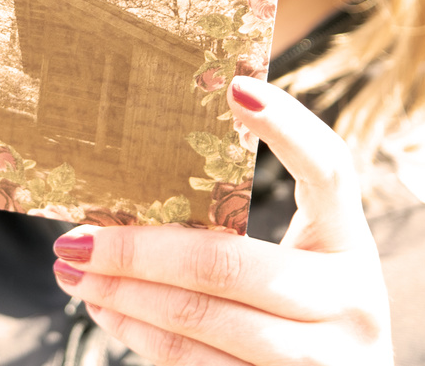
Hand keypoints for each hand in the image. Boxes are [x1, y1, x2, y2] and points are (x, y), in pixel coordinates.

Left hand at [51, 76, 391, 364]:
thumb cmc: (312, 313)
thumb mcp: (307, 265)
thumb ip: (247, 231)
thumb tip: (137, 192)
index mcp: (351, 243)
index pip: (329, 168)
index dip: (288, 126)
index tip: (235, 87)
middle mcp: (349, 300)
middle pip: (226, 262)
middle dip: (137, 249)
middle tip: (76, 236)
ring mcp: (322, 358)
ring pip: (201, 317)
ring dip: (124, 293)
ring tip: (73, 271)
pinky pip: (195, 364)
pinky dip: (140, 334)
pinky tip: (106, 309)